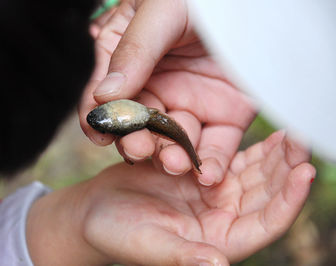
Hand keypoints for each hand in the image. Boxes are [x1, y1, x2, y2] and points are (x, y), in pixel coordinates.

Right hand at [26, 131, 314, 264]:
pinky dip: (253, 148)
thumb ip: (182, 255)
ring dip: (275, 155)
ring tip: (292, 132)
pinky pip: (234, 159)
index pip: (263, 224)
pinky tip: (268, 134)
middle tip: (302, 140)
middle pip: (265, 193)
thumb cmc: (118, 233)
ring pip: (255, 174)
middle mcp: (222, 217)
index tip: (305, 172)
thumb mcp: (148, 243)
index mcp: (216, 240)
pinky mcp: (202, 173)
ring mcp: (214, 194)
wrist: (99, 210)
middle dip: (286, 168)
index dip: (287, 201)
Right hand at [78, 0, 255, 185]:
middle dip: (137, 142)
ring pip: (174, 141)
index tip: (98, 134)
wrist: (261, 2)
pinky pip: (215, 146)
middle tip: (139, 149)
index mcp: (132, 61)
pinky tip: (207, 175)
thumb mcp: (161, 12)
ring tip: (175, 164)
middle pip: (138, 126)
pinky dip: (210, 164)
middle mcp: (158, 87)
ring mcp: (190, 104)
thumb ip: (133, 52)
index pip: (107, 95)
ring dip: (172, 158)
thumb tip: (104, 95)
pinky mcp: (224, 116)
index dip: (99, 117)